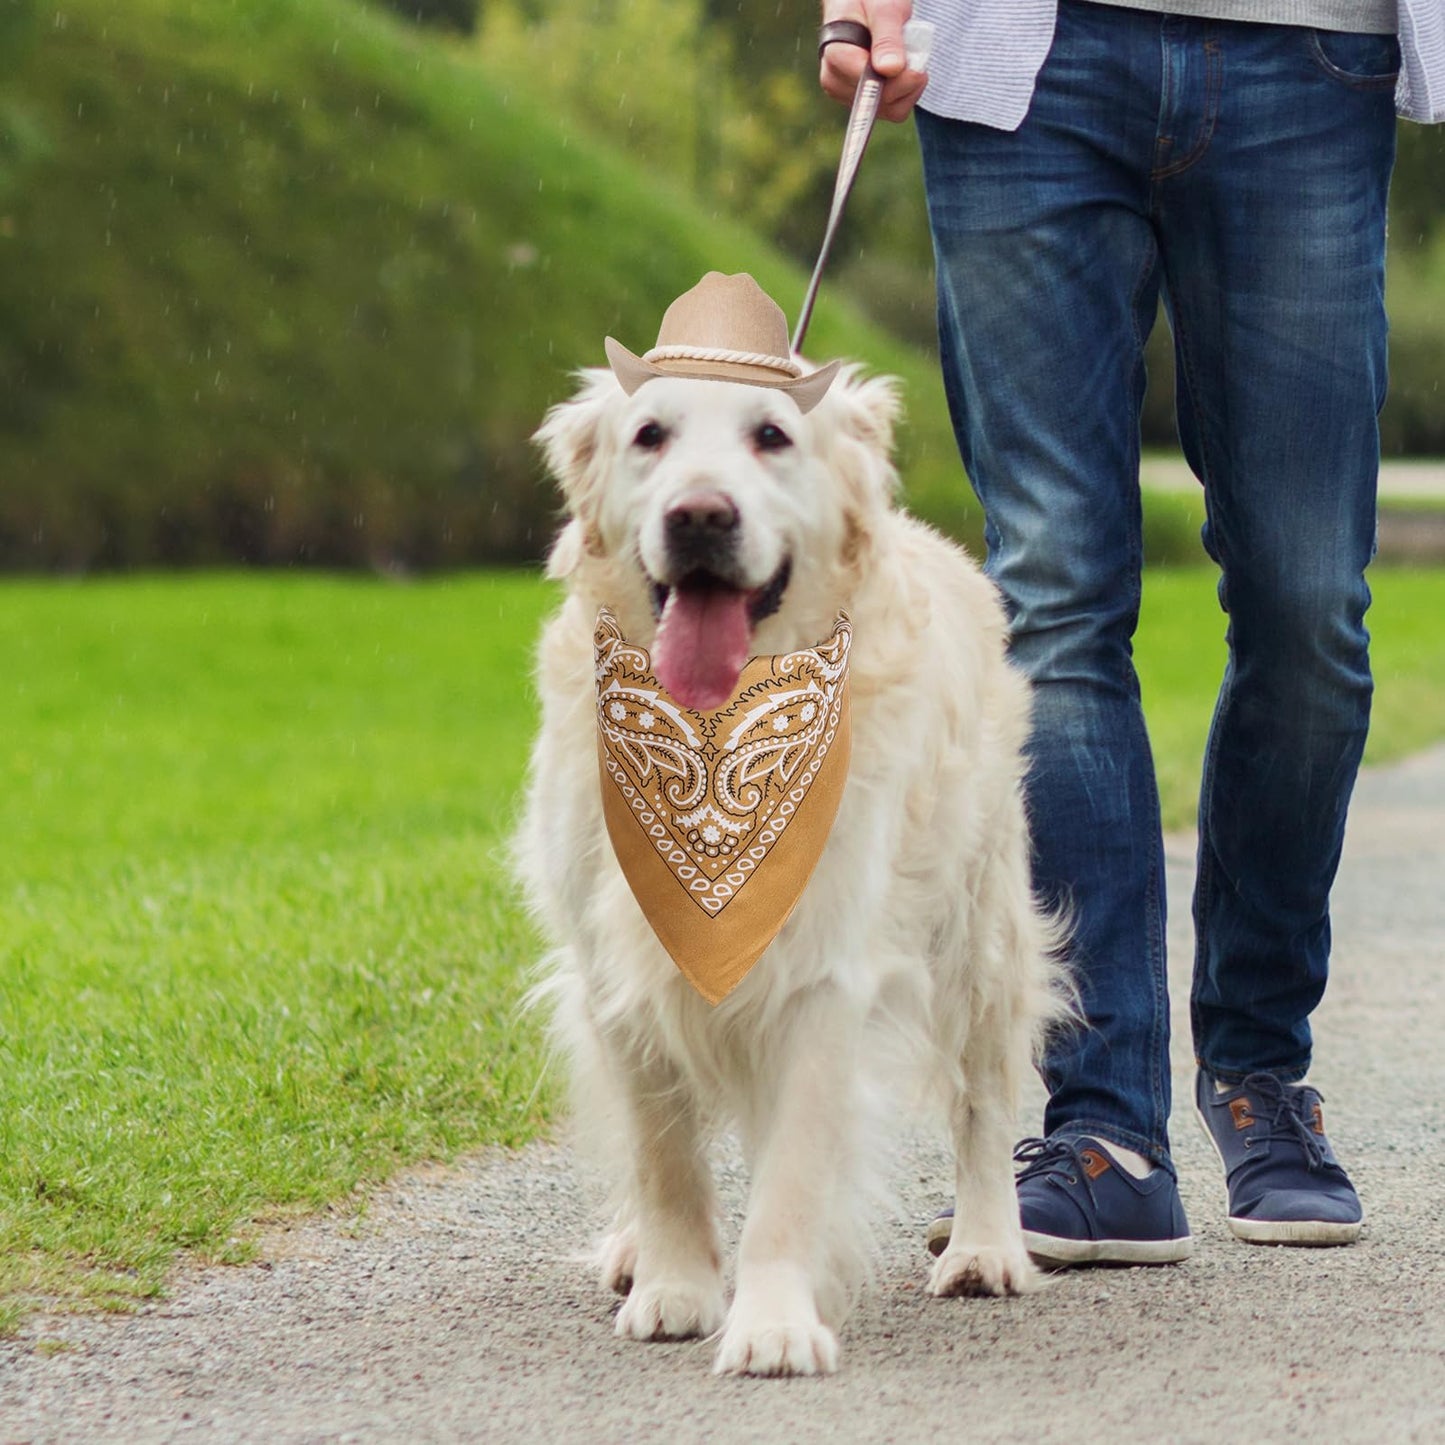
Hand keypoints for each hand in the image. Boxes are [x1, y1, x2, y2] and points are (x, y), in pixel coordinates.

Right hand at [818, 0, 927, 121]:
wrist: (863, 7)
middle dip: (906, 78)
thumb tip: (890, 69)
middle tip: (911, 49)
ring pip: (892, 110)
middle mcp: (836, 82)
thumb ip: (886, 38)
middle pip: (882, 101)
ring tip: (908, 58)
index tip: (913, 54)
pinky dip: (908, 92)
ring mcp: (848, 96)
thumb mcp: (881, 9)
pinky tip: (905, 71)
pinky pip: (895, 110)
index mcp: (835, 57)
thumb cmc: (869, 0)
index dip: (897, 75)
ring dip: (910, 87)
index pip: (868, 83)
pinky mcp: (864, 103)